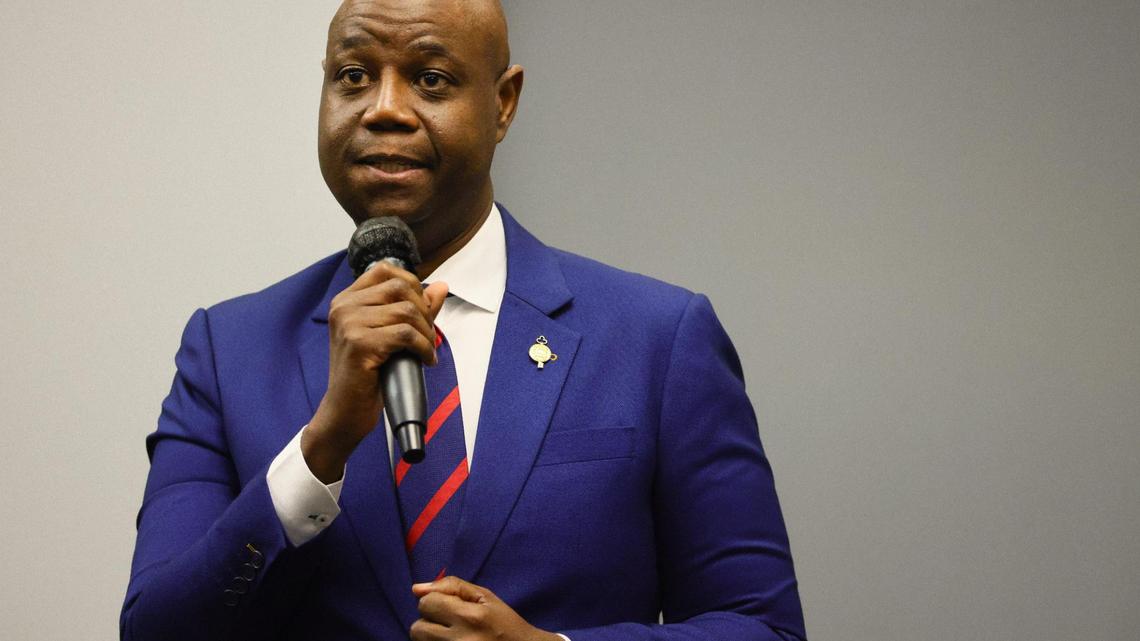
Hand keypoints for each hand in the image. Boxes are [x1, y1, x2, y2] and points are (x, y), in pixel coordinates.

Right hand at [302, 261, 447, 481]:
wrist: (345, 412)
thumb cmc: (367, 376)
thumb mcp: (390, 336)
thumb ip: (414, 309)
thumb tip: (441, 286)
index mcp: (346, 300)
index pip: (385, 270)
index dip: (412, 286)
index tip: (421, 311)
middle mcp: (343, 307)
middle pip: (401, 287)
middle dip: (424, 311)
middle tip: (427, 336)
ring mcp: (348, 323)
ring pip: (406, 311)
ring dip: (426, 333)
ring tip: (426, 351)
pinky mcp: (359, 343)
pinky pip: (406, 335)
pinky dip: (423, 348)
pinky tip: (425, 360)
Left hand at [411, 576, 562, 640]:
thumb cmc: (503, 621)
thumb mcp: (484, 596)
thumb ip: (451, 586)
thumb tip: (415, 589)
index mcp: (470, 617)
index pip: (426, 603)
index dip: (435, 601)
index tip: (449, 606)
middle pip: (417, 628)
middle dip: (429, 622)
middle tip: (449, 623)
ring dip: (430, 636)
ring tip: (450, 635)